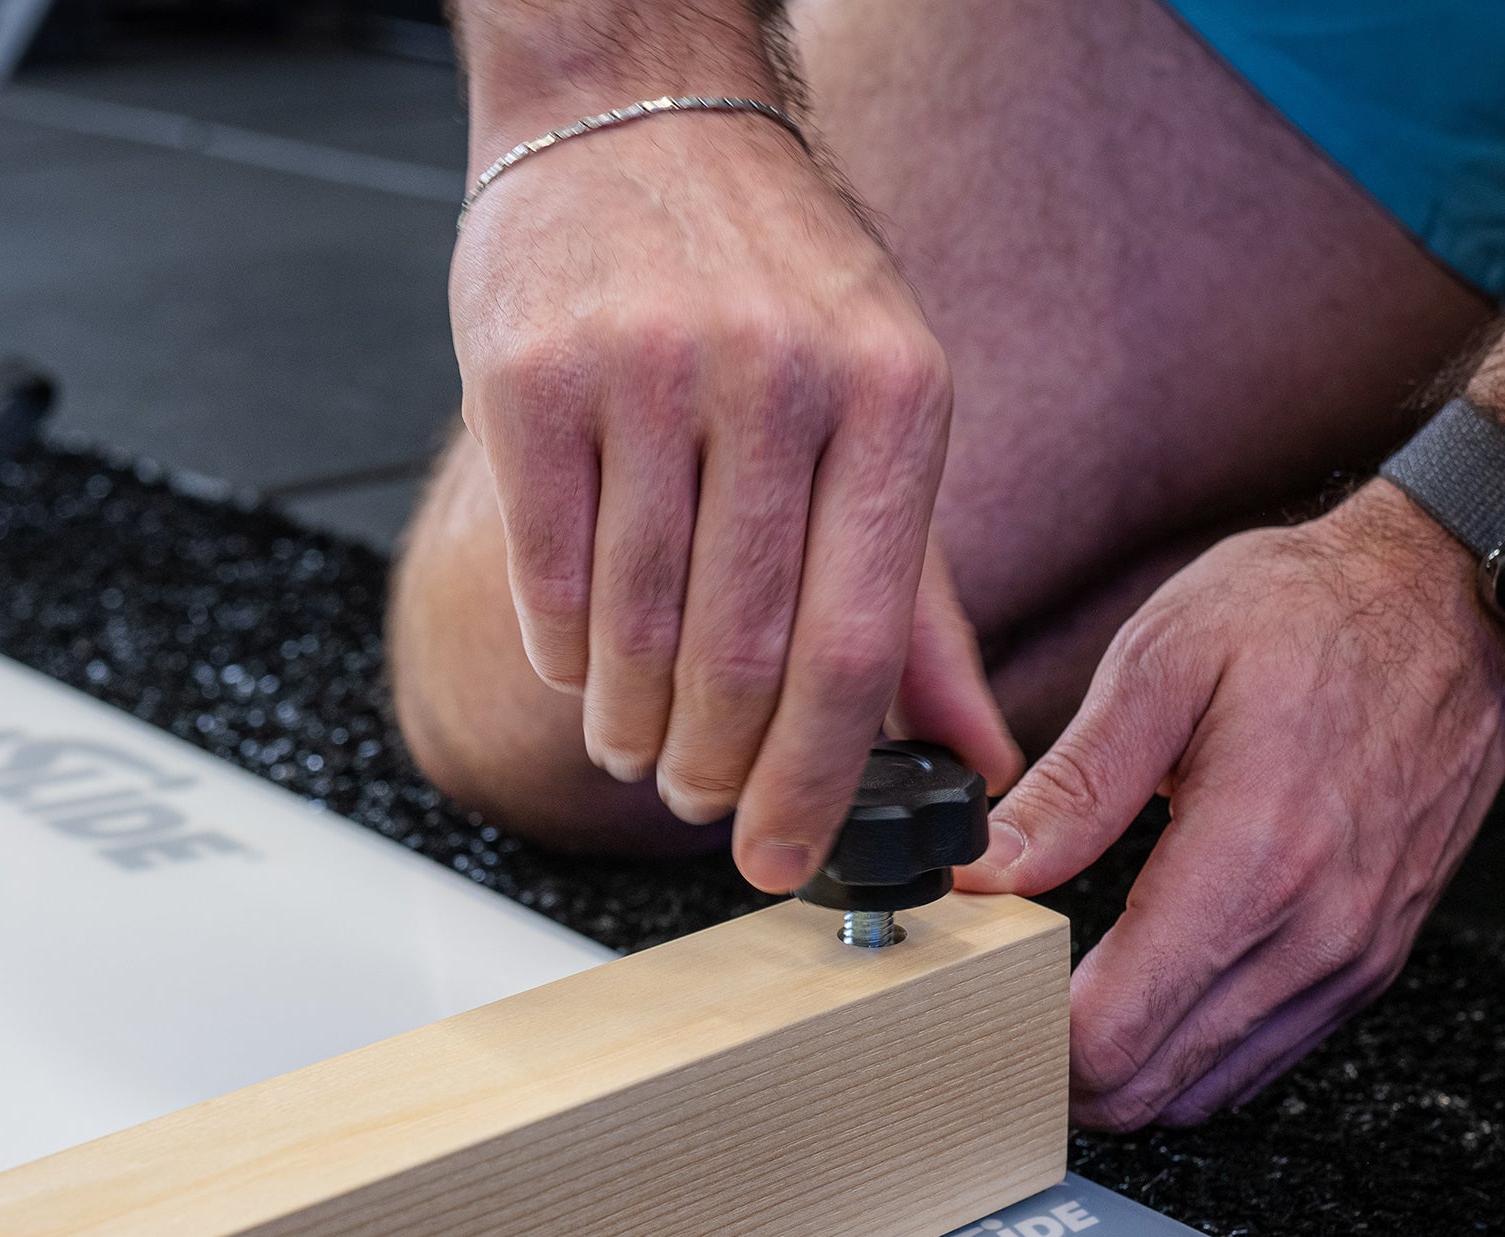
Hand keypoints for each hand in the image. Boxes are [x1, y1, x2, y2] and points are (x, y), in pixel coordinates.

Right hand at [450, 108, 1019, 893]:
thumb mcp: (886, 409)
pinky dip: (566, 658)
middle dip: (715, 772)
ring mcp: (646, 372)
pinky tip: (586, 663)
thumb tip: (974, 756)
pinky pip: (546, 580)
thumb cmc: (774, 278)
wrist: (639, 111)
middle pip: (741, 660)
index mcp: (895, 396)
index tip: (782, 857)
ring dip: (633, 730)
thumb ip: (920, 597)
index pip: (859, 648)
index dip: (815, 783)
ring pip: (634, 636)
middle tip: (702, 800)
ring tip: (639, 744)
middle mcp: (777, 377)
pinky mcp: (530, 377)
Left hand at [954, 480, 1504, 1126]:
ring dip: (1124, 1072)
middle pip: (1147, 1089)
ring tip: (1065, 1005)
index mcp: (1250, 862)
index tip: (984, 995)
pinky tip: (1148, 997)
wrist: (1452, 608)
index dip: (1026, 1036)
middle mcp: (1309, 935)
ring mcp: (1348, 960)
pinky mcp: (1367, 965)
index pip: (1113, 1036)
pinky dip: (1189, 1055)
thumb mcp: (1162, 665)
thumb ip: (1071, 788)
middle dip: (1059, 1071)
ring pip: (1202, 1093)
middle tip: (1005, 1009)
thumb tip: (988, 871)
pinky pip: (1258, 1061)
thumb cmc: (1311, 617)